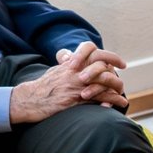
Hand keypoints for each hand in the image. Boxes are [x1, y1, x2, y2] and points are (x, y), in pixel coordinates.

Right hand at [8, 41, 129, 124]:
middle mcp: (76, 71)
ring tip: (121, 91)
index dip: (105, 52)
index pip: (90, 49)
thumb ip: (67, 65)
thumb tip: (72, 61)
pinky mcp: (78, 98)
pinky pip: (101, 97)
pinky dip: (113, 100)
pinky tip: (120, 102)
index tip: (115, 60)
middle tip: (123, 67)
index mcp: (71, 64)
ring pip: (105, 80)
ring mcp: (78, 84)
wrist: (30, 100)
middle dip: (115, 64)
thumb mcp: (55, 71)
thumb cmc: (42, 87)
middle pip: (102, 63)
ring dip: (117, 85)